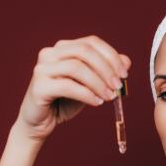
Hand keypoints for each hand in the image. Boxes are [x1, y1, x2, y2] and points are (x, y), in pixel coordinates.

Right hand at [16, 35, 130, 141]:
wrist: (40, 123)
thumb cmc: (64, 101)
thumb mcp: (90, 85)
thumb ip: (106, 71)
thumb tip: (126, 61)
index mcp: (63, 48)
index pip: (91, 42)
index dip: (111, 56)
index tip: (124, 74)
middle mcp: (50, 54)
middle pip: (84, 51)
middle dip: (106, 68)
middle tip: (118, 86)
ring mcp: (42, 69)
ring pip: (76, 67)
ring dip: (98, 82)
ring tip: (109, 97)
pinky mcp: (39, 86)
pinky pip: (67, 86)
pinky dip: (87, 94)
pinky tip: (97, 102)